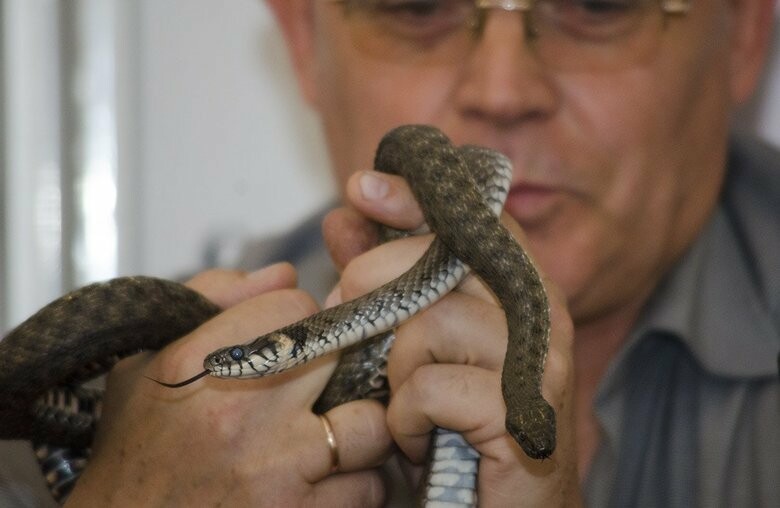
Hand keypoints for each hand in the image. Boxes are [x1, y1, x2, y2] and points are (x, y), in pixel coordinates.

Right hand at [66, 263, 391, 506]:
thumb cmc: (137, 452)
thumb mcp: (146, 363)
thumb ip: (212, 299)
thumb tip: (283, 274)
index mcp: (199, 362)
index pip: (296, 305)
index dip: (299, 322)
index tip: (289, 343)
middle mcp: (241, 411)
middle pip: (341, 355)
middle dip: (335, 366)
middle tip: (316, 386)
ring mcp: (276, 468)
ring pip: (371, 424)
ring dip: (358, 428)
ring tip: (330, 436)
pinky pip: (368, 488)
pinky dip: (356, 483)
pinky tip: (325, 481)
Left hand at [324, 170, 580, 506]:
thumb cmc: (459, 425)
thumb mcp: (415, 344)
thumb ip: (386, 278)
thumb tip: (344, 217)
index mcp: (519, 289)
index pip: (469, 218)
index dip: (413, 198)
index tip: (360, 187)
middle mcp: (537, 314)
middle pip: (436, 260)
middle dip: (375, 289)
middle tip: (359, 332)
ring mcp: (534, 362)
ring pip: (427, 324)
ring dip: (395, 373)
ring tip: (409, 406)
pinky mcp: (516, 413)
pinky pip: (425, 388)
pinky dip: (405, 419)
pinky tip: (420, 440)